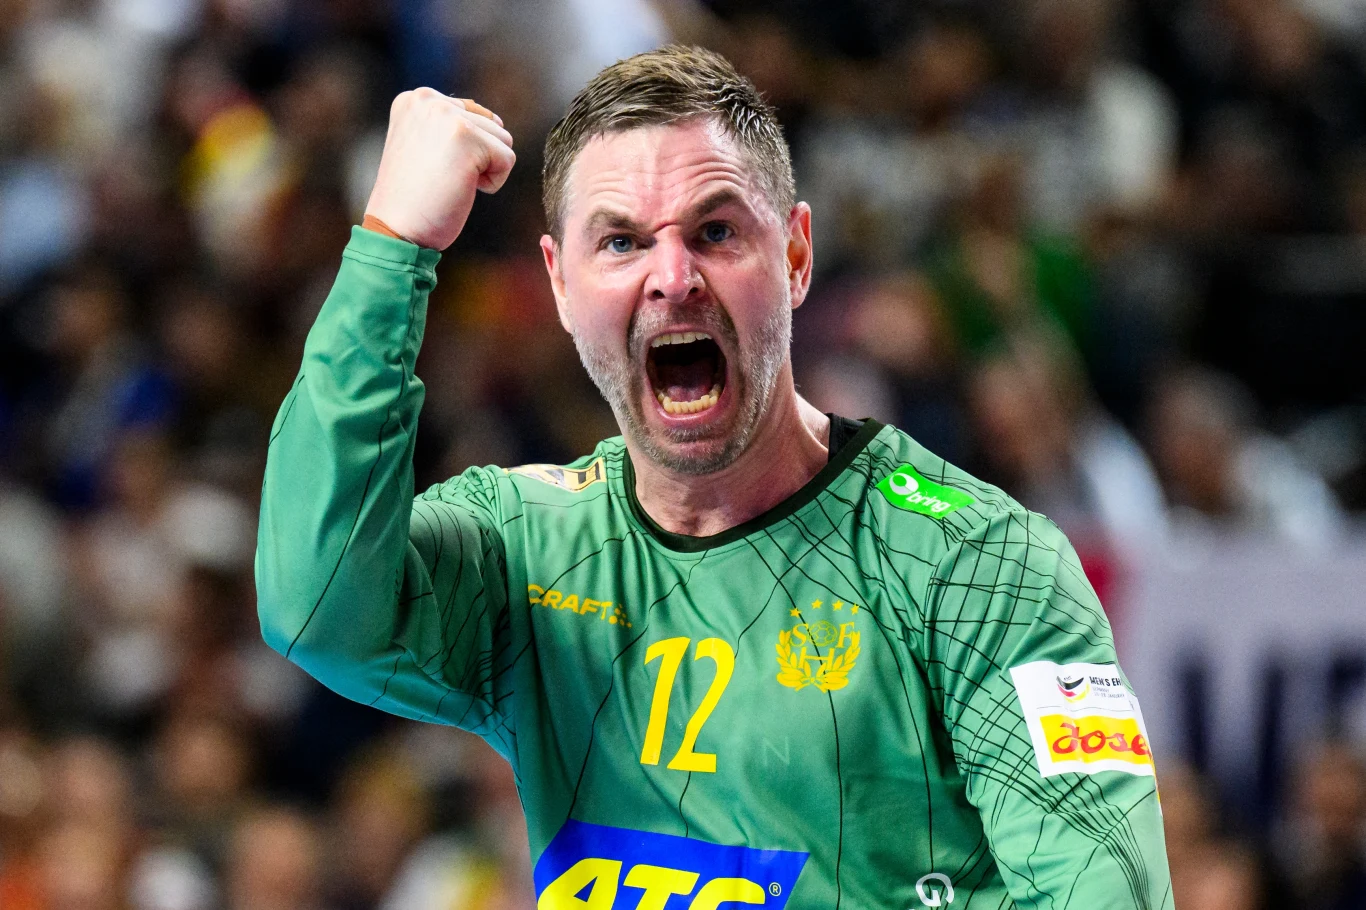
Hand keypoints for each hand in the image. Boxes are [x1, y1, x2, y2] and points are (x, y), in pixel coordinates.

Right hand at [363, 90, 514, 250]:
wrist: (395, 230)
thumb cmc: (414, 199)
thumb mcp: (424, 146)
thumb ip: (450, 125)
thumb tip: (496, 120)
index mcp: (415, 99)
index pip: (472, 113)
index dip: (465, 151)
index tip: (432, 168)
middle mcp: (428, 100)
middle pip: (492, 125)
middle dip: (477, 159)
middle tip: (440, 178)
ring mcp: (447, 116)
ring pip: (503, 141)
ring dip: (485, 170)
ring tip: (449, 182)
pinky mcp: (466, 137)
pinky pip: (508, 160)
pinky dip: (493, 183)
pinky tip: (461, 189)